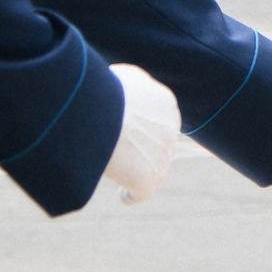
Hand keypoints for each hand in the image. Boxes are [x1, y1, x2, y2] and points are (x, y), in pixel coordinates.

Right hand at [100, 65, 180, 204]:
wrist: (101, 114)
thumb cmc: (104, 90)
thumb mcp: (124, 76)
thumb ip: (133, 83)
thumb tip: (126, 88)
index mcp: (166, 104)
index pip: (160, 120)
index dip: (143, 127)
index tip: (125, 129)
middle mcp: (170, 131)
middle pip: (159, 146)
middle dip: (142, 148)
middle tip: (115, 146)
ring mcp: (162, 158)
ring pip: (154, 169)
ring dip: (138, 170)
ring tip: (117, 168)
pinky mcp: (148, 181)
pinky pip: (141, 193)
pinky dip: (131, 195)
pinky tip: (122, 194)